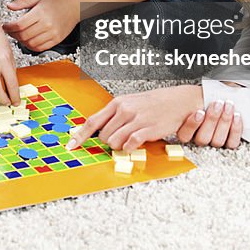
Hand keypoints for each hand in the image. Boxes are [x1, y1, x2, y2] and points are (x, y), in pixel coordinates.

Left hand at [2, 0, 78, 51]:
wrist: (75, 5)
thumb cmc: (58, 0)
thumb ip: (23, 2)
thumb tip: (9, 6)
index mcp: (41, 12)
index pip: (19, 25)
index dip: (9, 27)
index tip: (5, 26)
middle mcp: (47, 24)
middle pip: (24, 35)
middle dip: (13, 35)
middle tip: (10, 31)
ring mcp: (53, 33)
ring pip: (31, 44)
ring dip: (21, 41)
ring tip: (19, 35)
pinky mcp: (57, 39)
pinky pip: (40, 48)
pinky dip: (31, 46)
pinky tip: (29, 40)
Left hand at [66, 85, 202, 151]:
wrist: (178, 100)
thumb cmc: (153, 103)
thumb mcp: (130, 103)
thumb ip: (113, 115)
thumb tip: (97, 129)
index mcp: (118, 103)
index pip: (93, 121)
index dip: (80, 135)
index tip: (71, 145)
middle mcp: (124, 110)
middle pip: (103, 136)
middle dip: (109, 142)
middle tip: (120, 138)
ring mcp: (136, 120)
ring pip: (114, 142)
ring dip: (119, 146)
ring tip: (129, 140)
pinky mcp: (148, 129)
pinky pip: (130, 144)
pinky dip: (129, 148)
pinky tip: (134, 144)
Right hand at [176, 100, 242, 148]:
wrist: (224, 98)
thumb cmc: (207, 97)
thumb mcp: (196, 97)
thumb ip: (191, 101)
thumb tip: (186, 100)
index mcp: (186, 130)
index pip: (184, 136)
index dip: (192, 125)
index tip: (200, 112)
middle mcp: (199, 139)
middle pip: (202, 138)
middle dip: (212, 119)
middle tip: (217, 104)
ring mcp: (214, 142)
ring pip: (217, 141)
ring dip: (224, 122)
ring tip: (228, 106)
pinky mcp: (229, 143)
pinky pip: (232, 143)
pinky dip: (235, 129)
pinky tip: (236, 116)